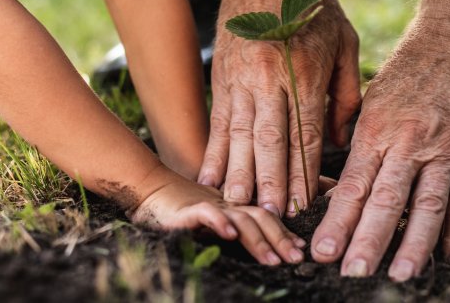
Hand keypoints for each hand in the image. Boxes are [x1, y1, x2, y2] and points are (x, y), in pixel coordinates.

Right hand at [132, 176, 305, 264]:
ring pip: (241, 218)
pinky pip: (207, 214)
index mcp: (234, 206)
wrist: (148, 190)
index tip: (301, 249)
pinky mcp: (188, 209)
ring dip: (259, 240)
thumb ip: (233, 226)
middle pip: (261, 217)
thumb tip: (249, 243)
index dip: (285, 232)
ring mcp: (209, 205)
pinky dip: (220, 223)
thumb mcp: (212, 219)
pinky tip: (230, 235)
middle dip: (281, 238)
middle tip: (296, 258)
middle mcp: (227, 204)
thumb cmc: (180, 209)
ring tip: (273, 260)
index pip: (266, 216)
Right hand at [198, 0, 361, 217]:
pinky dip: (214, 152)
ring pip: (240, 135)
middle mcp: (271, 79)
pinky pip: (218, 122)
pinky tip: (209, 177)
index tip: (303, 204)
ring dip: (239, 174)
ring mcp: (242, 79)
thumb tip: (341, 139)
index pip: (305, 133)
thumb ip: (347, 93)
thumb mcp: (345, 42)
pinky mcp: (222, 78)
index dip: (304, 171)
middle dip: (270, 182)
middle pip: (271, 140)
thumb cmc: (314, 8)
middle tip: (270, 216)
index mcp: (306, 72)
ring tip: (237, 206)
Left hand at [310, 21, 449, 280]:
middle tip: (351, 272)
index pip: (353, 185)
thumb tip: (337, 189)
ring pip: (427, 205)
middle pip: (386, 201)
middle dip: (367, 240)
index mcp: (376, 130)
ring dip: (413, 245)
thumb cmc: (407, 71)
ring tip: (400, 275)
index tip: (321, 251)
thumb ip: (358, 144)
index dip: (337, 221)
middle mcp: (409, 143)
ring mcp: (446, 150)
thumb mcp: (371, 101)